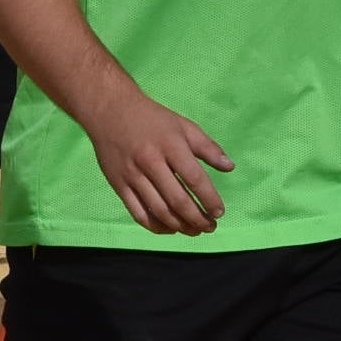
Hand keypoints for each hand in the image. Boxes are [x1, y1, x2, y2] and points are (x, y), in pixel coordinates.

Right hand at [87, 88, 234, 234]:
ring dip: (180, 226)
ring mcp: (132, 175)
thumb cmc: (151, 119)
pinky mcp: (118, 185)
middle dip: (197, 218)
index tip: (219, 212)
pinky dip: (156, 226)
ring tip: (194, 230)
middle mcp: (150, 162)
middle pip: (177, 199)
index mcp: (170, 145)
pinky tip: (170, 228)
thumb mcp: (183, 126)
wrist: (109, 111)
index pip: (194, 179)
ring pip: (159, 210)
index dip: (209, 199)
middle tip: (210, 226)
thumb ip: (208, 147)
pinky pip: (138, 213)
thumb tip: (230, 167)